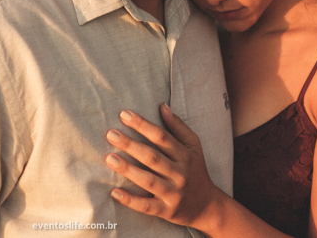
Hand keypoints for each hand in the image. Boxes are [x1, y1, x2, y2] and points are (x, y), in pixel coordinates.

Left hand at [104, 103, 218, 226]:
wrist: (208, 206)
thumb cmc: (196, 170)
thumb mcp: (193, 147)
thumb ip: (178, 126)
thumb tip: (162, 105)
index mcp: (185, 156)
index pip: (162, 137)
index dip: (143, 125)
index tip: (124, 114)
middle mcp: (180, 174)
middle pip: (153, 157)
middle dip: (131, 145)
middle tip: (111, 134)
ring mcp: (173, 194)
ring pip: (149, 181)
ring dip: (128, 170)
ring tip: (109, 158)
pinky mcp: (167, 211)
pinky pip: (147, 206)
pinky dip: (131, 200)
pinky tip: (114, 192)